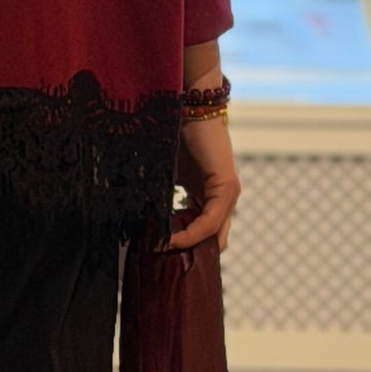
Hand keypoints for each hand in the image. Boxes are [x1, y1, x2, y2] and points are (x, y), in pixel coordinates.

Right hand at [170, 113, 239, 252]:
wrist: (187, 107)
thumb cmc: (173, 135)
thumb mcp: (166, 175)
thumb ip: (162, 198)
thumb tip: (141, 224)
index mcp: (210, 194)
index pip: (205, 230)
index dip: (186, 246)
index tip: (159, 254)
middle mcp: (224, 196)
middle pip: (214, 238)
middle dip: (191, 253)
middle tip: (164, 264)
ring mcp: (229, 192)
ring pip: (214, 233)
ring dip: (190, 246)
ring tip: (164, 252)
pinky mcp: (228, 186)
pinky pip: (212, 219)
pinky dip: (193, 233)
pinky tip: (173, 239)